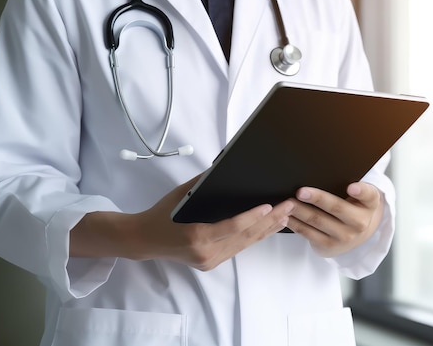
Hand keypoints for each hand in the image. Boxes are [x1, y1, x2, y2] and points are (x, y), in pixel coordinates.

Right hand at [70, 175, 294, 270]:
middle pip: (244, 237)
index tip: (270, 206)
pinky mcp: (211, 264)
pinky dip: (254, 236)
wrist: (143, 241)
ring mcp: (209, 261)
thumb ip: (203, 184)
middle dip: (270, 221)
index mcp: (196, 237)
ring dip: (267, 230)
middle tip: (289, 206)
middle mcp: (205, 253)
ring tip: (286, 216)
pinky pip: (238, 248)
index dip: (252, 217)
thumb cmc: (160, 214)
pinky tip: (268, 227)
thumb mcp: (180, 195)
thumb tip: (223, 169)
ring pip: (245, 244)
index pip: (232, 227)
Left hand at [285, 182, 383, 257]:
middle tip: (301, 191)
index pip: (368, 195)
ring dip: (300, 211)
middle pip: (337, 207)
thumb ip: (346, 185)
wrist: (355, 235)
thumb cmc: (353, 207)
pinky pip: (309, 234)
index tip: (351, 186)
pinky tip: (286, 216)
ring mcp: (345, 236)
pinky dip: (295, 224)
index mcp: (369, 204)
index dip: (360, 190)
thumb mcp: (358, 197)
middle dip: (317, 198)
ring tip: (288, 203)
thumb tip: (318, 172)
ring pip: (318, 220)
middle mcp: (360, 222)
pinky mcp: (329, 246)